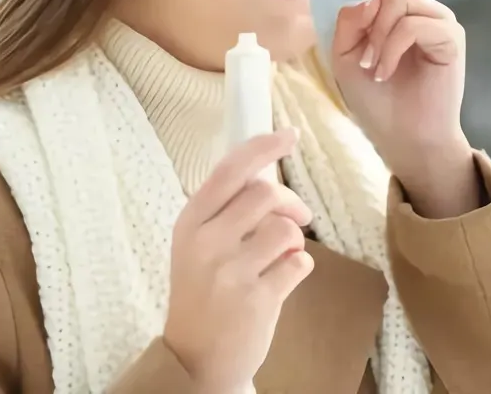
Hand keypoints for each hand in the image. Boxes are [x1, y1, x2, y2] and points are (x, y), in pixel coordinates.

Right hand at [163, 129, 313, 391]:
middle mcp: (206, 242)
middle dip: (290, 202)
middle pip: (265, 193)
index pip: (230, 170)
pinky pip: (300, 264)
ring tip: (283, 256)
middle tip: (298, 216)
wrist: (196, 357)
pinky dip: (300, 268)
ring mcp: (231, 272)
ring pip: (287, 229)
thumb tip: (268, 167)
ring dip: (295, 239)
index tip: (288, 134)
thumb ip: (226, 208)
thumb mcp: (197, 243)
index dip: (263, 147)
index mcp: (190, 221)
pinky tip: (283, 280)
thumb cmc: (203, 291)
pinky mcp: (257, 300)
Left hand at [331, 0, 478, 215]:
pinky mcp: (449, 36)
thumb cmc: (376, 101)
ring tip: (371, 66)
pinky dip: (388, 49)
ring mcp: (436, 19)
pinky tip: (384, 72)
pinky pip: (409, 24)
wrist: (404, 139)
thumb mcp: (344, 58)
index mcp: (388, 10)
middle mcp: (416, 7)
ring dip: (373, 34)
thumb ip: (349, 22)